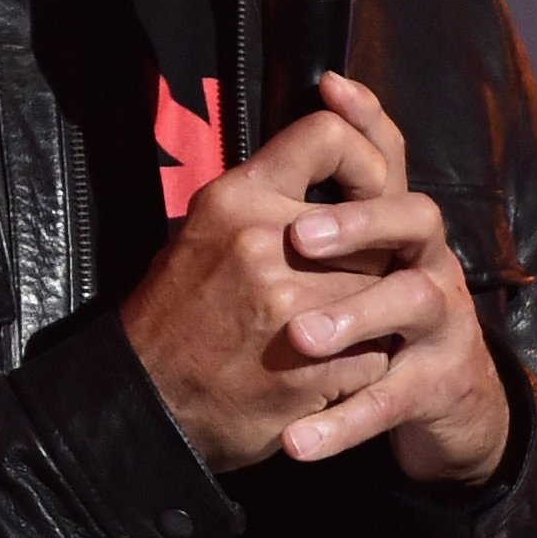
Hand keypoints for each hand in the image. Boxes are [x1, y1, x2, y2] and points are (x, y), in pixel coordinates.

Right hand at [120, 100, 403, 470]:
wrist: (149, 402)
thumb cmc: (178, 314)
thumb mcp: (208, 230)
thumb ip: (270, 199)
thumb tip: (343, 172)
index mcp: (237, 199)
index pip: (327, 135)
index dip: (363, 156)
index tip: (366, 186)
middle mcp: (267, 242)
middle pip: (377, 222)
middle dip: (377, 250)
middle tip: (361, 272)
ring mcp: (295, 305)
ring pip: (387, 287)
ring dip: (377, 307)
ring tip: (346, 323)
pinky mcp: (318, 365)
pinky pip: (381, 349)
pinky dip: (369, 358)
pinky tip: (338, 365)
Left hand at [267, 74, 515, 486]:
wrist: (443, 410)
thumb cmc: (378, 326)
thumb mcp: (354, 267)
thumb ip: (322, 212)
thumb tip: (279, 141)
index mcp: (400, 228)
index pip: (391, 159)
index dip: (368, 120)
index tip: (328, 87)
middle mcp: (430, 261)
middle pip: (414, 217)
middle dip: (360, 220)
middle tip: (302, 240)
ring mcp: (443, 321)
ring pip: (411, 301)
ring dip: (355, 316)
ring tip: (302, 339)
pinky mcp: (440, 382)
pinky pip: (392, 399)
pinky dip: (345, 423)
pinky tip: (298, 444)